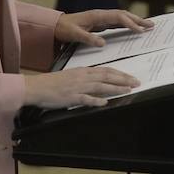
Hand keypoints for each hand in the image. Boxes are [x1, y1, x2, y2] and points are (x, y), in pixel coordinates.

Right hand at [22, 67, 138, 108]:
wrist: (36, 86)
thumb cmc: (52, 83)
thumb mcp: (71, 76)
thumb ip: (84, 78)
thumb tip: (97, 82)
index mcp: (83, 71)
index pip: (106, 70)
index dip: (120, 74)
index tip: (130, 77)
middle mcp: (82, 77)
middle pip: (107, 76)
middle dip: (123, 79)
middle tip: (136, 82)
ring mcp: (77, 87)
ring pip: (100, 86)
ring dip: (115, 88)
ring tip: (128, 90)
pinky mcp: (71, 97)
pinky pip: (85, 99)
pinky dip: (96, 100)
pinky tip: (105, 102)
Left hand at [57, 9, 152, 46]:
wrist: (56, 25)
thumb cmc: (65, 29)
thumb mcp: (74, 34)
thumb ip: (88, 38)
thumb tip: (103, 43)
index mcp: (97, 15)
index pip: (118, 17)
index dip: (129, 23)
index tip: (139, 30)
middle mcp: (101, 15)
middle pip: (124, 15)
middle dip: (138, 19)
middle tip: (151, 25)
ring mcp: (102, 18)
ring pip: (122, 18)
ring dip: (135, 21)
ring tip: (147, 26)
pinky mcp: (101, 23)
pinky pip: (117, 22)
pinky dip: (127, 24)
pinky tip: (133, 29)